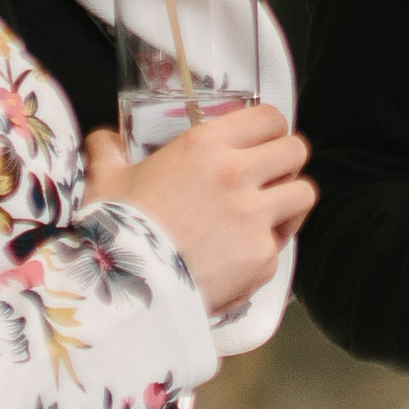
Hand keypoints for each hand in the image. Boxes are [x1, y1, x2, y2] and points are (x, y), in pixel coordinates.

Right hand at [84, 107, 316, 312]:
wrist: (121, 290)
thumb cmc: (114, 231)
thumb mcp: (105, 181)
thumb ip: (109, 152)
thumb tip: (104, 140)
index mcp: (205, 145)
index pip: (269, 118)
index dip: (268, 129)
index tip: (259, 142)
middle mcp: (237, 174)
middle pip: (295, 150)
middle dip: (285, 162)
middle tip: (267, 177)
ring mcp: (255, 217)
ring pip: (303, 193)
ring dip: (288, 201)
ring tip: (266, 213)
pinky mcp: (263, 257)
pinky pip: (282, 242)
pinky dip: (267, 246)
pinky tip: (242, 253)